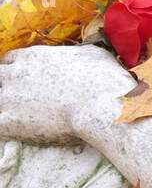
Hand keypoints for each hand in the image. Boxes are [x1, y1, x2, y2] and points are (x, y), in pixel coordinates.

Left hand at [0, 44, 133, 143]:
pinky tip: (18, 134)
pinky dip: (5, 129)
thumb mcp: (95, 55)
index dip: (15, 71)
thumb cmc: (105, 81)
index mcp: (34, 57)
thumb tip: (85, 55)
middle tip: (21, 100)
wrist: (103, 108)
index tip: (24, 81)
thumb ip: (80, 53)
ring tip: (23, 119)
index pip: (9, 60)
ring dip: (5, 109)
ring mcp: (9, 98)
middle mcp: (16, 74)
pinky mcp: (10, 121)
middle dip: (5, 87)